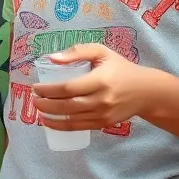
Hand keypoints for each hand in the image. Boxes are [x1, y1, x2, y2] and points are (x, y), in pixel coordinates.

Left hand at [31, 44, 147, 130]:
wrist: (145, 91)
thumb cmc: (121, 68)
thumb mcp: (102, 52)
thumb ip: (78, 52)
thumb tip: (52, 58)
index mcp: (100, 80)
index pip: (68, 87)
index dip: (49, 89)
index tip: (36, 87)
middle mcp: (101, 99)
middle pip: (67, 105)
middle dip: (46, 104)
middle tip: (33, 99)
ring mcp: (103, 114)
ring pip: (71, 119)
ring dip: (51, 117)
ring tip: (38, 110)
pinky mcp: (104, 124)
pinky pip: (79, 127)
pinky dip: (62, 126)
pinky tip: (50, 122)